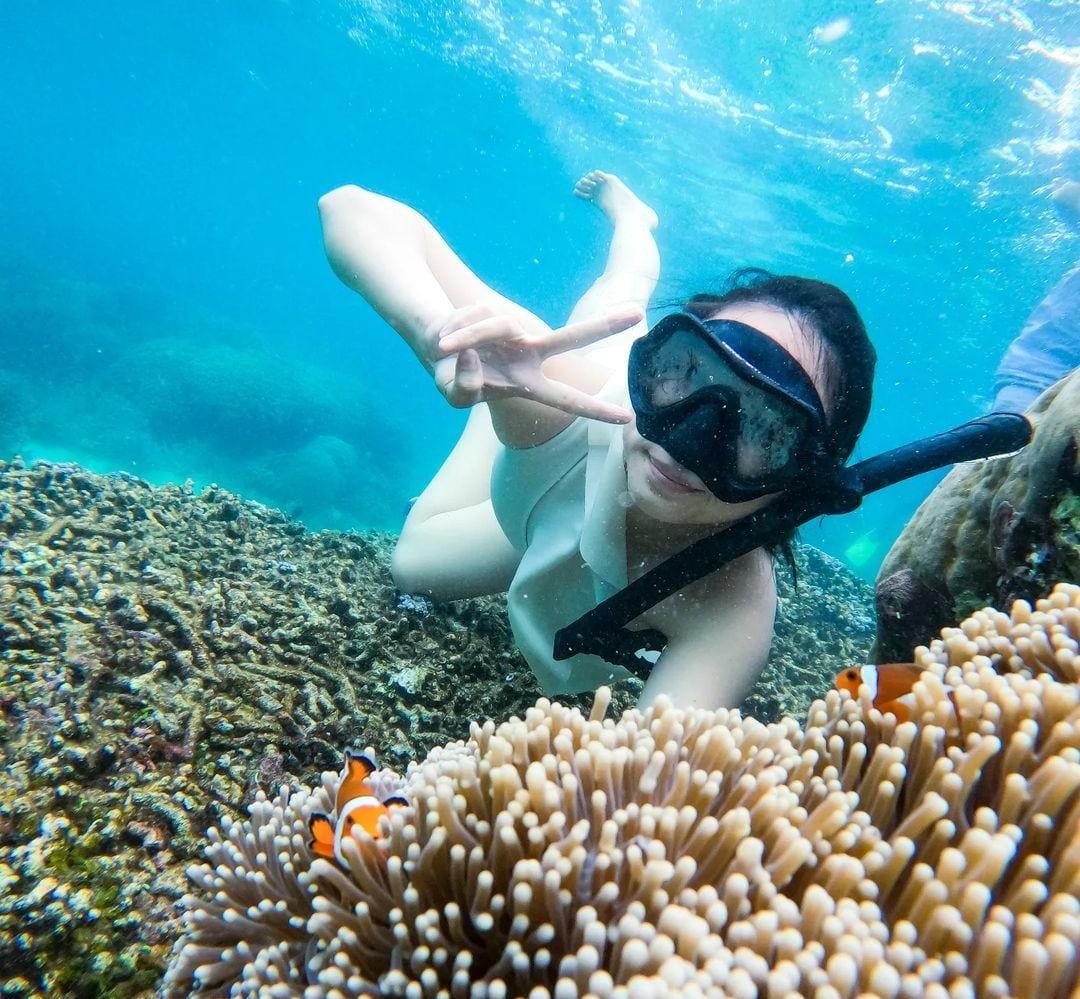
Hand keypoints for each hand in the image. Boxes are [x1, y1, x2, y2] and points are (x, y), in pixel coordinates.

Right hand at [430, 302, 642, 422]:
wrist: (437, 346)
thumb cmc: (455, 379)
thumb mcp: (455, 397)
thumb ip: (464, 388)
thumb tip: (473, 357)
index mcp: (528, 383)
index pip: (567, 400)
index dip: (595, 409)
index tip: (628, 419)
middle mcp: (530, 353)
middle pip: (571, 338)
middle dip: (603, 325)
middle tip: (638, 314)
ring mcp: (515, 331)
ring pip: (495, 327)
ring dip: (465, 335)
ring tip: (444, 346)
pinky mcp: (495, 311)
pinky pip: (475, 318)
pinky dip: (455, 329)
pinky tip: (447, 336)